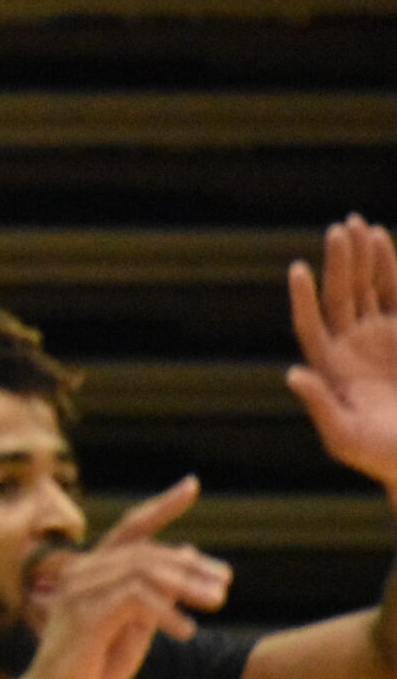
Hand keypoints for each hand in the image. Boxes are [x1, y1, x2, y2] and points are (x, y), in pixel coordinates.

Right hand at [18, 477, 231, 678]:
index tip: (192, 485)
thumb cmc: (89, 670)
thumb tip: (184, 558)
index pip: (130, 529)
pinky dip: (166, 611)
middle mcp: (81, 574)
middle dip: (191, 564)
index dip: (161, 506)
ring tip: (216, 603)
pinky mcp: (83, 615)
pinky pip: (135, 599)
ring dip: (186, 585)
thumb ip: (152, 596)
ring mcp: (78, 592)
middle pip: (144, 550)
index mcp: (91, 573)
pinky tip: (186, 631)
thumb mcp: (131, 629)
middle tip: (225, 583)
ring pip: (143, 569)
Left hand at [286, 215, 396, 493]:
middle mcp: (351, 348)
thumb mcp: (348, 438)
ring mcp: (379, 336)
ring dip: (361, 257)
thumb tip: (292, 373)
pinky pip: (395, 291)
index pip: (310, 326)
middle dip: (339, 263)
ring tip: (355, 223)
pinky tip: (381, 238)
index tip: (298, 270)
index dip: (303, 300)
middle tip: (338, 229)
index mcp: (331, 369)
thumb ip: (321, 405)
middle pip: (339, 297)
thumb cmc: (384, 455)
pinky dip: (389, 265)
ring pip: (366, 288)